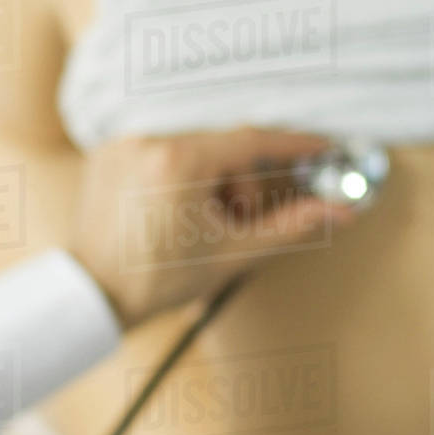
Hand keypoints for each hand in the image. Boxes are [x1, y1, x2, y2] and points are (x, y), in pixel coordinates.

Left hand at [68, 127, 361, 328]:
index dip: (291, 144)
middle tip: (235, 219)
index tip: (321, 146)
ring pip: (192, 145)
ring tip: (198, 220)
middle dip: (238, 182)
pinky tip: (172, 208)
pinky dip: (178, 171)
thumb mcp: (231, 253)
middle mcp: (146, 139)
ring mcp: (122, 142)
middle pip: (221, 145)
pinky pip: (162, 147)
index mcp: (177, 160)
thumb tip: (340, 211)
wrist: (93, 295)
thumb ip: (289, 225)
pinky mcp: (107, 150)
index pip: (250, 140)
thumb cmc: (157, 279)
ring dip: (209, 176)